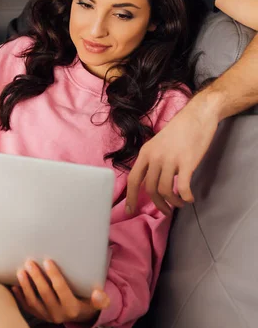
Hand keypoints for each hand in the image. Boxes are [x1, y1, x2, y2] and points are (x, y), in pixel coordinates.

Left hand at [12, 259, 109, 324]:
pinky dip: (20, 297)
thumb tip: (99, 293)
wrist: (79, 316)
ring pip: (34, 301)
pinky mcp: (39, 316)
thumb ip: (100, 299)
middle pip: (45, 294)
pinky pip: (27, 307)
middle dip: (37, 278)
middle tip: (30, 262)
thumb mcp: (96, 302)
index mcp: (72, 308)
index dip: (54, 276)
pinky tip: (14, 286)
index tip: (47, 261)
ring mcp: (47, 316)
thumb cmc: (87, 301)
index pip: (61, 289)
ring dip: (26, 286)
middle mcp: (58, 314)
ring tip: (21, 271)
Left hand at [126, 98, 218, 215]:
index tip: (130, 211)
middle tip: (166, 211)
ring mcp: (170, 159)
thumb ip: (153, 161)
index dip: (131, 197)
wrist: (197, 116)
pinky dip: (186, 197)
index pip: (133, 179)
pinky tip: (190, 198)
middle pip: (150, 189)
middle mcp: (155, 156)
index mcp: (146, 152)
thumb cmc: (179, 130)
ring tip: (180, 203)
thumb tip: (151, 182)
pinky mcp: (187, 162)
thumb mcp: (158, 143)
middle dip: (158, 204)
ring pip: (165, 190)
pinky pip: (183, 187)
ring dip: (173, 202)